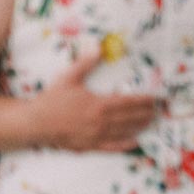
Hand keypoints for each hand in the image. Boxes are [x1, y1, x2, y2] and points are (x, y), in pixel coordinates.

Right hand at [38, 51, 158, 151]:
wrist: (35, 123)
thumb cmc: (52, 99)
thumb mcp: (68, 77)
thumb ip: (85, 63)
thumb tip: (98, 46)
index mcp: (98, 104)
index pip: (128, 102)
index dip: (143, 100)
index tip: (155, 98)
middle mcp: (100, 122)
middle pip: (130, 117)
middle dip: (145, 113)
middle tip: (159, 109)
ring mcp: (96, 136)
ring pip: (124, 131)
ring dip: (140, 127)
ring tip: (152, 122)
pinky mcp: (89, 146)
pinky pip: (111, 147)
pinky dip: (125, 145)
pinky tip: (135, 142)